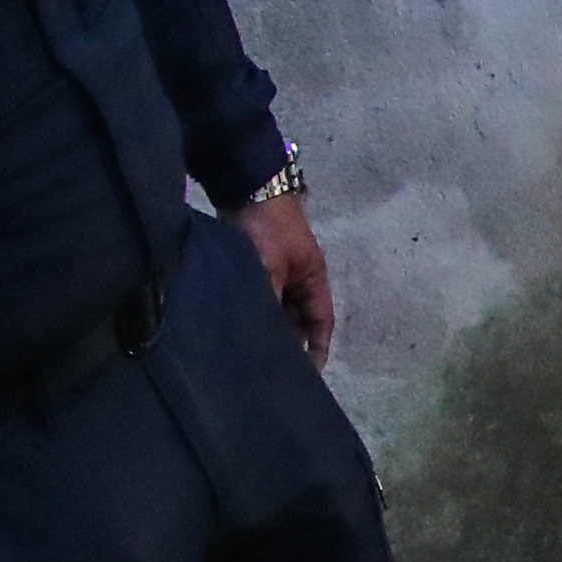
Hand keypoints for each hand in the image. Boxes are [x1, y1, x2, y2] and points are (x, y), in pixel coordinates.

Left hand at [240, 195, 336, 364]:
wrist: (247, 186)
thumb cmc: (266, 228)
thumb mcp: (268, 269)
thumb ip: (267, 302)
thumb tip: (260, 336)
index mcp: (314, 280)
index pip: (321, 323)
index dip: (318, 349)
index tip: (310, 376)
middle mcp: (298, 279)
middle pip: (298, 320)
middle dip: (289, 343)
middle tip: (272, 369)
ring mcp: (277, 272)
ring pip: (276, 309)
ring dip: (268, 326)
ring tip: (253, 353)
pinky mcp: (257, 266)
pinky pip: (260, 297)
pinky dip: (253, 311)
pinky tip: (239, 324)